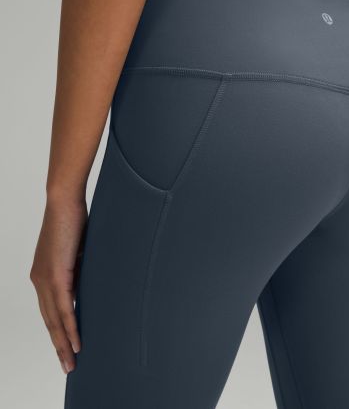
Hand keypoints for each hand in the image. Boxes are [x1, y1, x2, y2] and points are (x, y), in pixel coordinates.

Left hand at [30, 197, 86, 373]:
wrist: (64, 201)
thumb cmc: (72, 219)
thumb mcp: (77, 250)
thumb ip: (79, 268)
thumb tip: (90, 280)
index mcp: (43, 274)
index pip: (49, 309)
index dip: (57, 330)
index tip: (65, 346)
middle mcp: (39, 280)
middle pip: (48, 321)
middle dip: (58, 345)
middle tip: (67, 364)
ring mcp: (45, 279)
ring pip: (54, 320)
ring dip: (63, 343)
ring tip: (71, 362)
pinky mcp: (56, 276)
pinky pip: (64, 309)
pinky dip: (70, 328)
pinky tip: (76, 343)